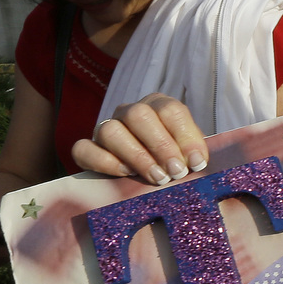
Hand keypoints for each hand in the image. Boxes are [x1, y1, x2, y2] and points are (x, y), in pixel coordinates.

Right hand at [73, 94, 209, 185]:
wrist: (151, 174)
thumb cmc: (175, 161)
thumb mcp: (189, 153)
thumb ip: (193, 154)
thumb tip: (197, 162)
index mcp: (159, 105)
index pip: (171, 110)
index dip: (185, 136)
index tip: (196, 163)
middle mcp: (130, 112)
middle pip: (139, 115)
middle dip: (161, 146)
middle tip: (176, 172)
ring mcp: (105, 128)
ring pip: (111, 131)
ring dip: (136, 156)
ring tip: (157, 177)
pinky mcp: (88, 148)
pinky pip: (85, 149)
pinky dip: (105, 162)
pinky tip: (126, 174)